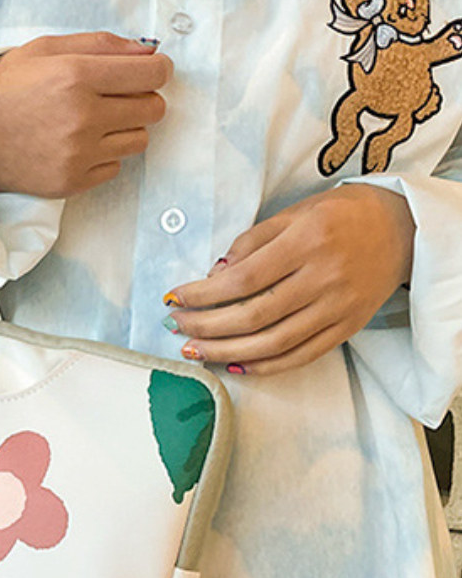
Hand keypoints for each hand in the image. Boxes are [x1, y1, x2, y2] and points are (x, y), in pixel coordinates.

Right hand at [0, 33, 172, 197]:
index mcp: (76, 76)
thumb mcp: (45, 48)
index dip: (156, 68)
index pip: (152, 73)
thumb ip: (100, 44)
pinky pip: (115, 167)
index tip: (148, 70)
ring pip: (140, 139)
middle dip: (143, 97)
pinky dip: (103, 155)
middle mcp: (81, 117)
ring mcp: (77, 154)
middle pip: (154, 108)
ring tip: (92, 120)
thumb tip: (148, 51)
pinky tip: (75, 143)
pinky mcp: (72, 182)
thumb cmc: (3, 88)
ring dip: (125, 128)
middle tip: (116, 94)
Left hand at [164, 186, 414, 375]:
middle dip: (206, 327)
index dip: (202, 295)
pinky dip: (265, 365)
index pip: (242, 280)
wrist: (404, 228)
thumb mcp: (295, 212)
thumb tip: (215, 274)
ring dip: (226, 351)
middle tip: (177, 327)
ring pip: (273, 343)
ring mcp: (338, 308)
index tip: (174, 299)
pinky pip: (301, 355)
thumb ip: (253, 241)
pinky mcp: (348, 328)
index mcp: (307, 242)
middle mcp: (324, 278)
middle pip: (253, 316)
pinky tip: (235, 363)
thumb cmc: (343, 214)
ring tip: (195, 351)